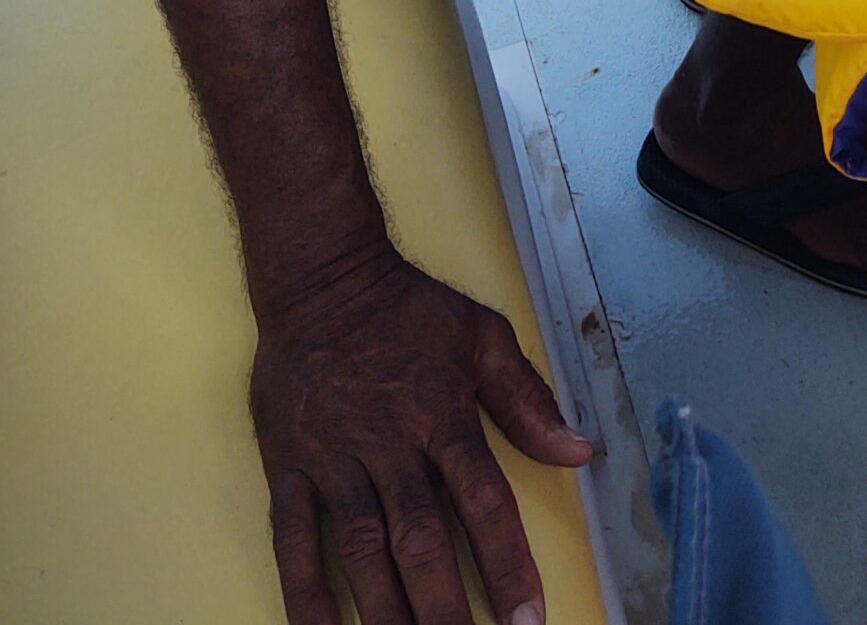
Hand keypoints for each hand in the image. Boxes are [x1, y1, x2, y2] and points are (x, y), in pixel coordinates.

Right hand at [251, 242, 591, 624]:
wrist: (321, 277)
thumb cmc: (407, 307)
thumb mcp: (481, 335)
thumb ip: (528, 399)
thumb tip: (579, 452)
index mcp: (442, 415)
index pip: (482, 502)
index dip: (507, 565)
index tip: (527, 619)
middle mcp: (389, 445)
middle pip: (419, 541)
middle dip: (445, 610)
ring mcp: (334, 460)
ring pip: (360, 552)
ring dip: (385, 614)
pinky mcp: (287, 468)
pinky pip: (294, 542)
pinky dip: (305, 596)